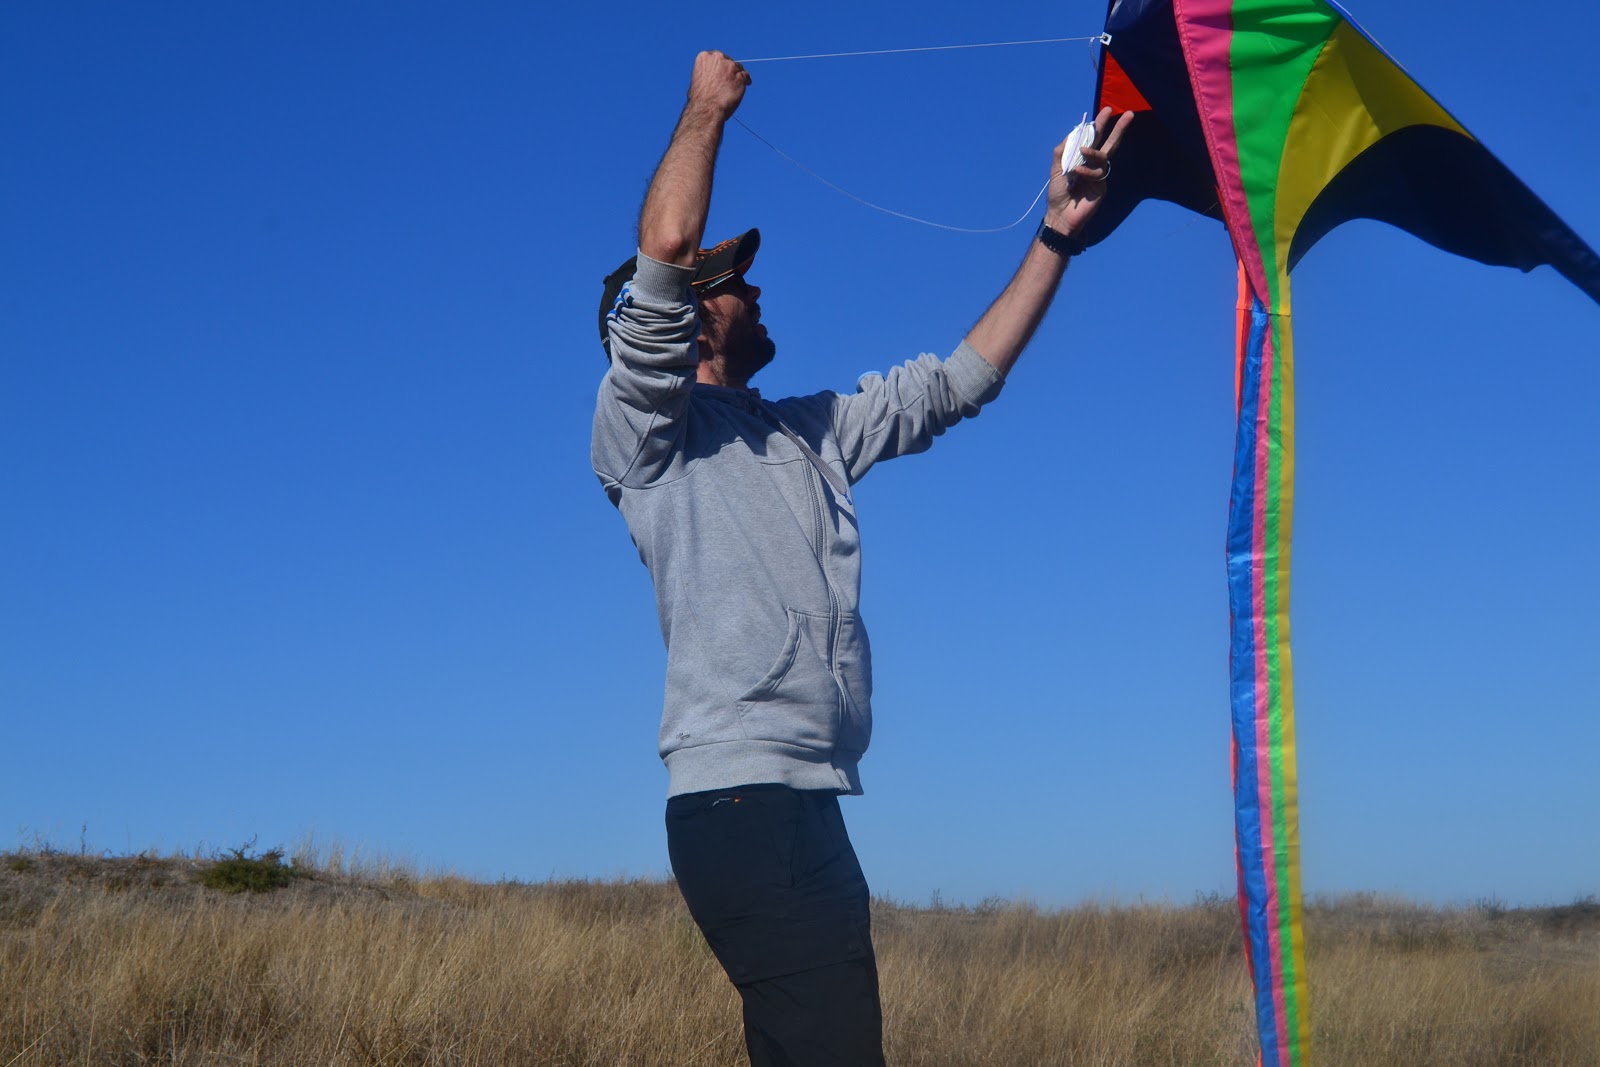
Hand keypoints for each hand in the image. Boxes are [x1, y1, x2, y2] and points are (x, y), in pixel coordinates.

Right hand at [687, 50, 750, 119]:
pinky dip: (746, 81)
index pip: (716, 56)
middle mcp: (718, 58)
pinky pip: (746, 76)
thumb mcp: (698, 78)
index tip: (721, 70)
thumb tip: (714, 75)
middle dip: (729, 69)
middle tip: (728, 79)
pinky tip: (746, 84)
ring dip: (737, 75)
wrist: (707, 107)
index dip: (720, 64)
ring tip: (735, 86)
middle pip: (728, 60)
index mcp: (705, 57)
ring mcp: (731, 66)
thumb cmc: (700, 98)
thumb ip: (707, 72)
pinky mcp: (740, 76)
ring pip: (738, 68)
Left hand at [1044, 106, 1133, 235]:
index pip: (1094, 139)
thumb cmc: (1058, 193)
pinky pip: (1097, 174)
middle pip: (1109, 144)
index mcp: (1083, 159)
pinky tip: (1077, 173)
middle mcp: (1094, 165)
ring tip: (1082, 152)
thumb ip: (1063, 151)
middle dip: (1118, 129)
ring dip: (1093, 152)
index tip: (1106, 111)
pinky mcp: (1102, 187)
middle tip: (1129, 114)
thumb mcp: (1056, 168)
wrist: (1059, 215)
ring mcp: (1099, 176)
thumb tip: (1074, 132)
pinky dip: (1087, 171)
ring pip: (1103, 157)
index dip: (1099, 125)